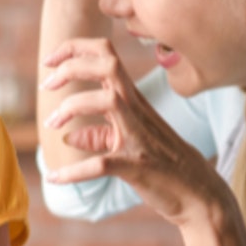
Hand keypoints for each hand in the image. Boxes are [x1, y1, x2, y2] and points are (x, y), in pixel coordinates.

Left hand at [41, 38, 229, 227]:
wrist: (199, 195)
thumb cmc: (165, 166)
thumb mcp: (129, 143)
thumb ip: (98, 136)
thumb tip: (68, 137)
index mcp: (134, 100)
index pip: (106, 56)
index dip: (74, 50)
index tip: (50, 63)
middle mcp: (136, 110)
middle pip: (107, 65)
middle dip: (71, 66)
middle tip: (47, 84)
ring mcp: (138, 136)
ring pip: (107, 100)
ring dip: (71, 107)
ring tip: (52, 125)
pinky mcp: (136, 166)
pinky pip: (100, 163)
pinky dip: (73, 172)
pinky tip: (55, 178)